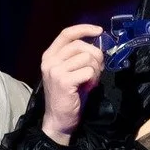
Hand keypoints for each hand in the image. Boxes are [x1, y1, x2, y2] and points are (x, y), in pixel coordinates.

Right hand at [41, 24, 105, 144]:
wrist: (59, 120)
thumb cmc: (68, 96)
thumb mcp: (70, 72)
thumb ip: (78, 57)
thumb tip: (98, 46)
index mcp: (49, 56)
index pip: (67, 34)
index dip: (84, 29)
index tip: (99, 31)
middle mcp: (50, 61)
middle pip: (80, 45)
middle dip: (96, 56)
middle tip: (97, 70)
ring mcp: (55, 70)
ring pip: (86, 58)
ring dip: (95, 70)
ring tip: (90, 82)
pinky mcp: (63, 81)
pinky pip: (88, 71)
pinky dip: (93, 79)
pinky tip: (88, 88)